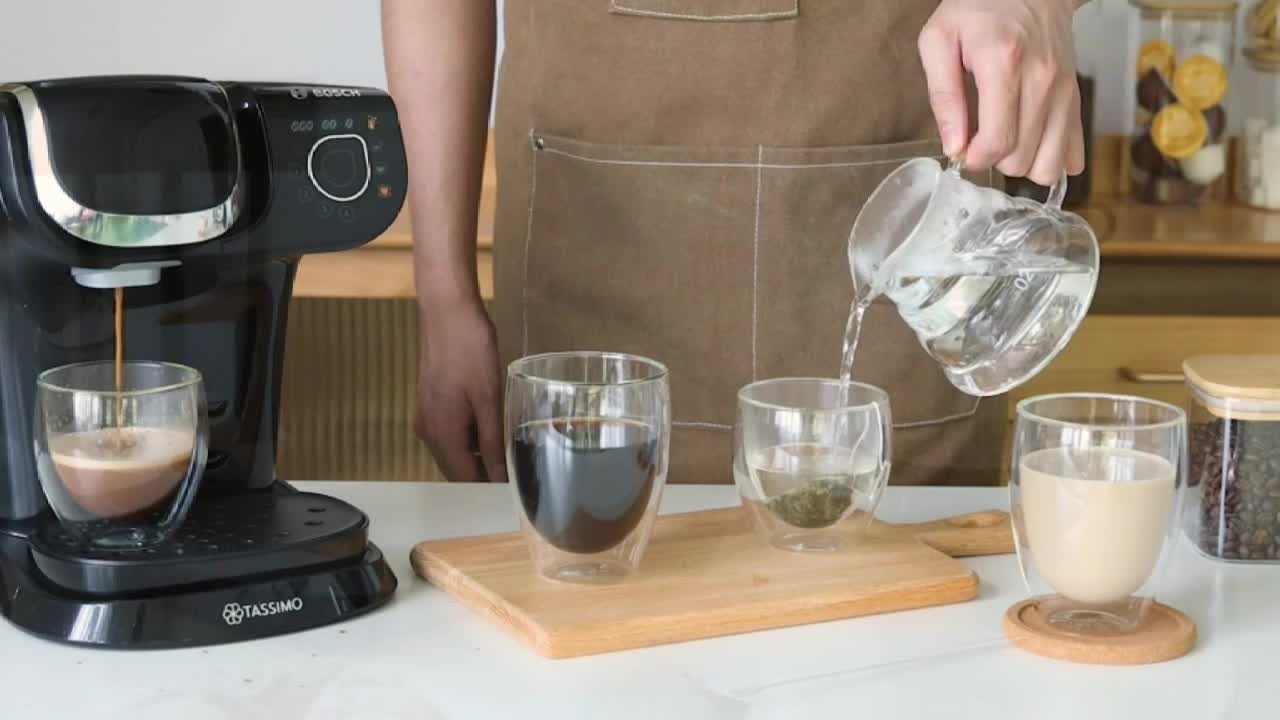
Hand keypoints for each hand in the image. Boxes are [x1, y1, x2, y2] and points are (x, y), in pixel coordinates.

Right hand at [415, 298, 504, 482]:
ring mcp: (427, 416)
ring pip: (454, 451)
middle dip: (485, 474)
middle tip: (520, 472)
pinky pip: (451, 433)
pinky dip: (470, 438)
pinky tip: (492, 430)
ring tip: (510, 453)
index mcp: (441, 434)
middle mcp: (428, 431)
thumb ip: (493, 440)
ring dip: (478, 456)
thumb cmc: (468, 348)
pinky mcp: (431, 403)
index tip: (516, 488)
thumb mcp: (487, 397)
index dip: (490, 488)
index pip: (464, 479)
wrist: (446, 310)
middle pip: (457, 468)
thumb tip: (499, 476)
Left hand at [918, 0, 1085, 185]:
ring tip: (1004, 143)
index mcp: (1004, 64)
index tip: (961, 150)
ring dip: (1021, 164)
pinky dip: (1051, 160)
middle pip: (1021, 158)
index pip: (998, 141)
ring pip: (1048, 164)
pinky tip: (1031, 146)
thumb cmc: (979, 8)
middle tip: (978, 140)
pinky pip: (1072, 150)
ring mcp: (1064, 89)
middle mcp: (1042, 79)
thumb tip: (953, 145)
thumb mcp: (939, 40)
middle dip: (993, 161)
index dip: (974, 158)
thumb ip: (943, 96)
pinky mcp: (1075, 96)